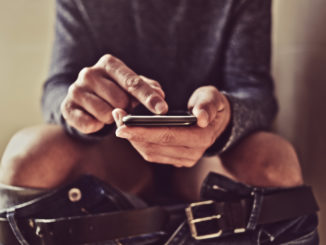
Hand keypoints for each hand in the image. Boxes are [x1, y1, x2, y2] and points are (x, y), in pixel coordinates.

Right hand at [61, 54, 167, 133]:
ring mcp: (75, 90)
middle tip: (124, 108)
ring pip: (106, 114)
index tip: (162, 109)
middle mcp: (89, 73)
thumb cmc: (114, 91)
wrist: (84, 101)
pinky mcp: (66, 107)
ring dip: (112, 119)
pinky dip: (97, 126)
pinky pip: (90, 125)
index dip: (149, 97)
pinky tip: (96, 119)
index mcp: (109, 64)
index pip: (132, 82)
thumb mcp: (131, 86)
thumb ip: (147, 88)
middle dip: (127, 109)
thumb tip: (160, 94)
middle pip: (120, 100)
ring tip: (108, 112)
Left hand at [113, 86, 230, 166]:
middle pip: (155, 147)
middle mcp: (193, 153)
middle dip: (132, 134)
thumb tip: (200, 118)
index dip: (143, 131)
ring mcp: (184, 159)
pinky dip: (139, 143)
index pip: (168, 136)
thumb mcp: (213, 98)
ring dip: (133, 139)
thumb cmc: (212, 105)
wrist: (217, 121)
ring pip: (151, 153)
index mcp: (202, 137)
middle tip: (116, 119)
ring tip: (120, 121)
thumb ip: (207, 105)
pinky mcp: (176, 159)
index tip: (122, 125)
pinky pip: (153, 154)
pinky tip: (131, 130)